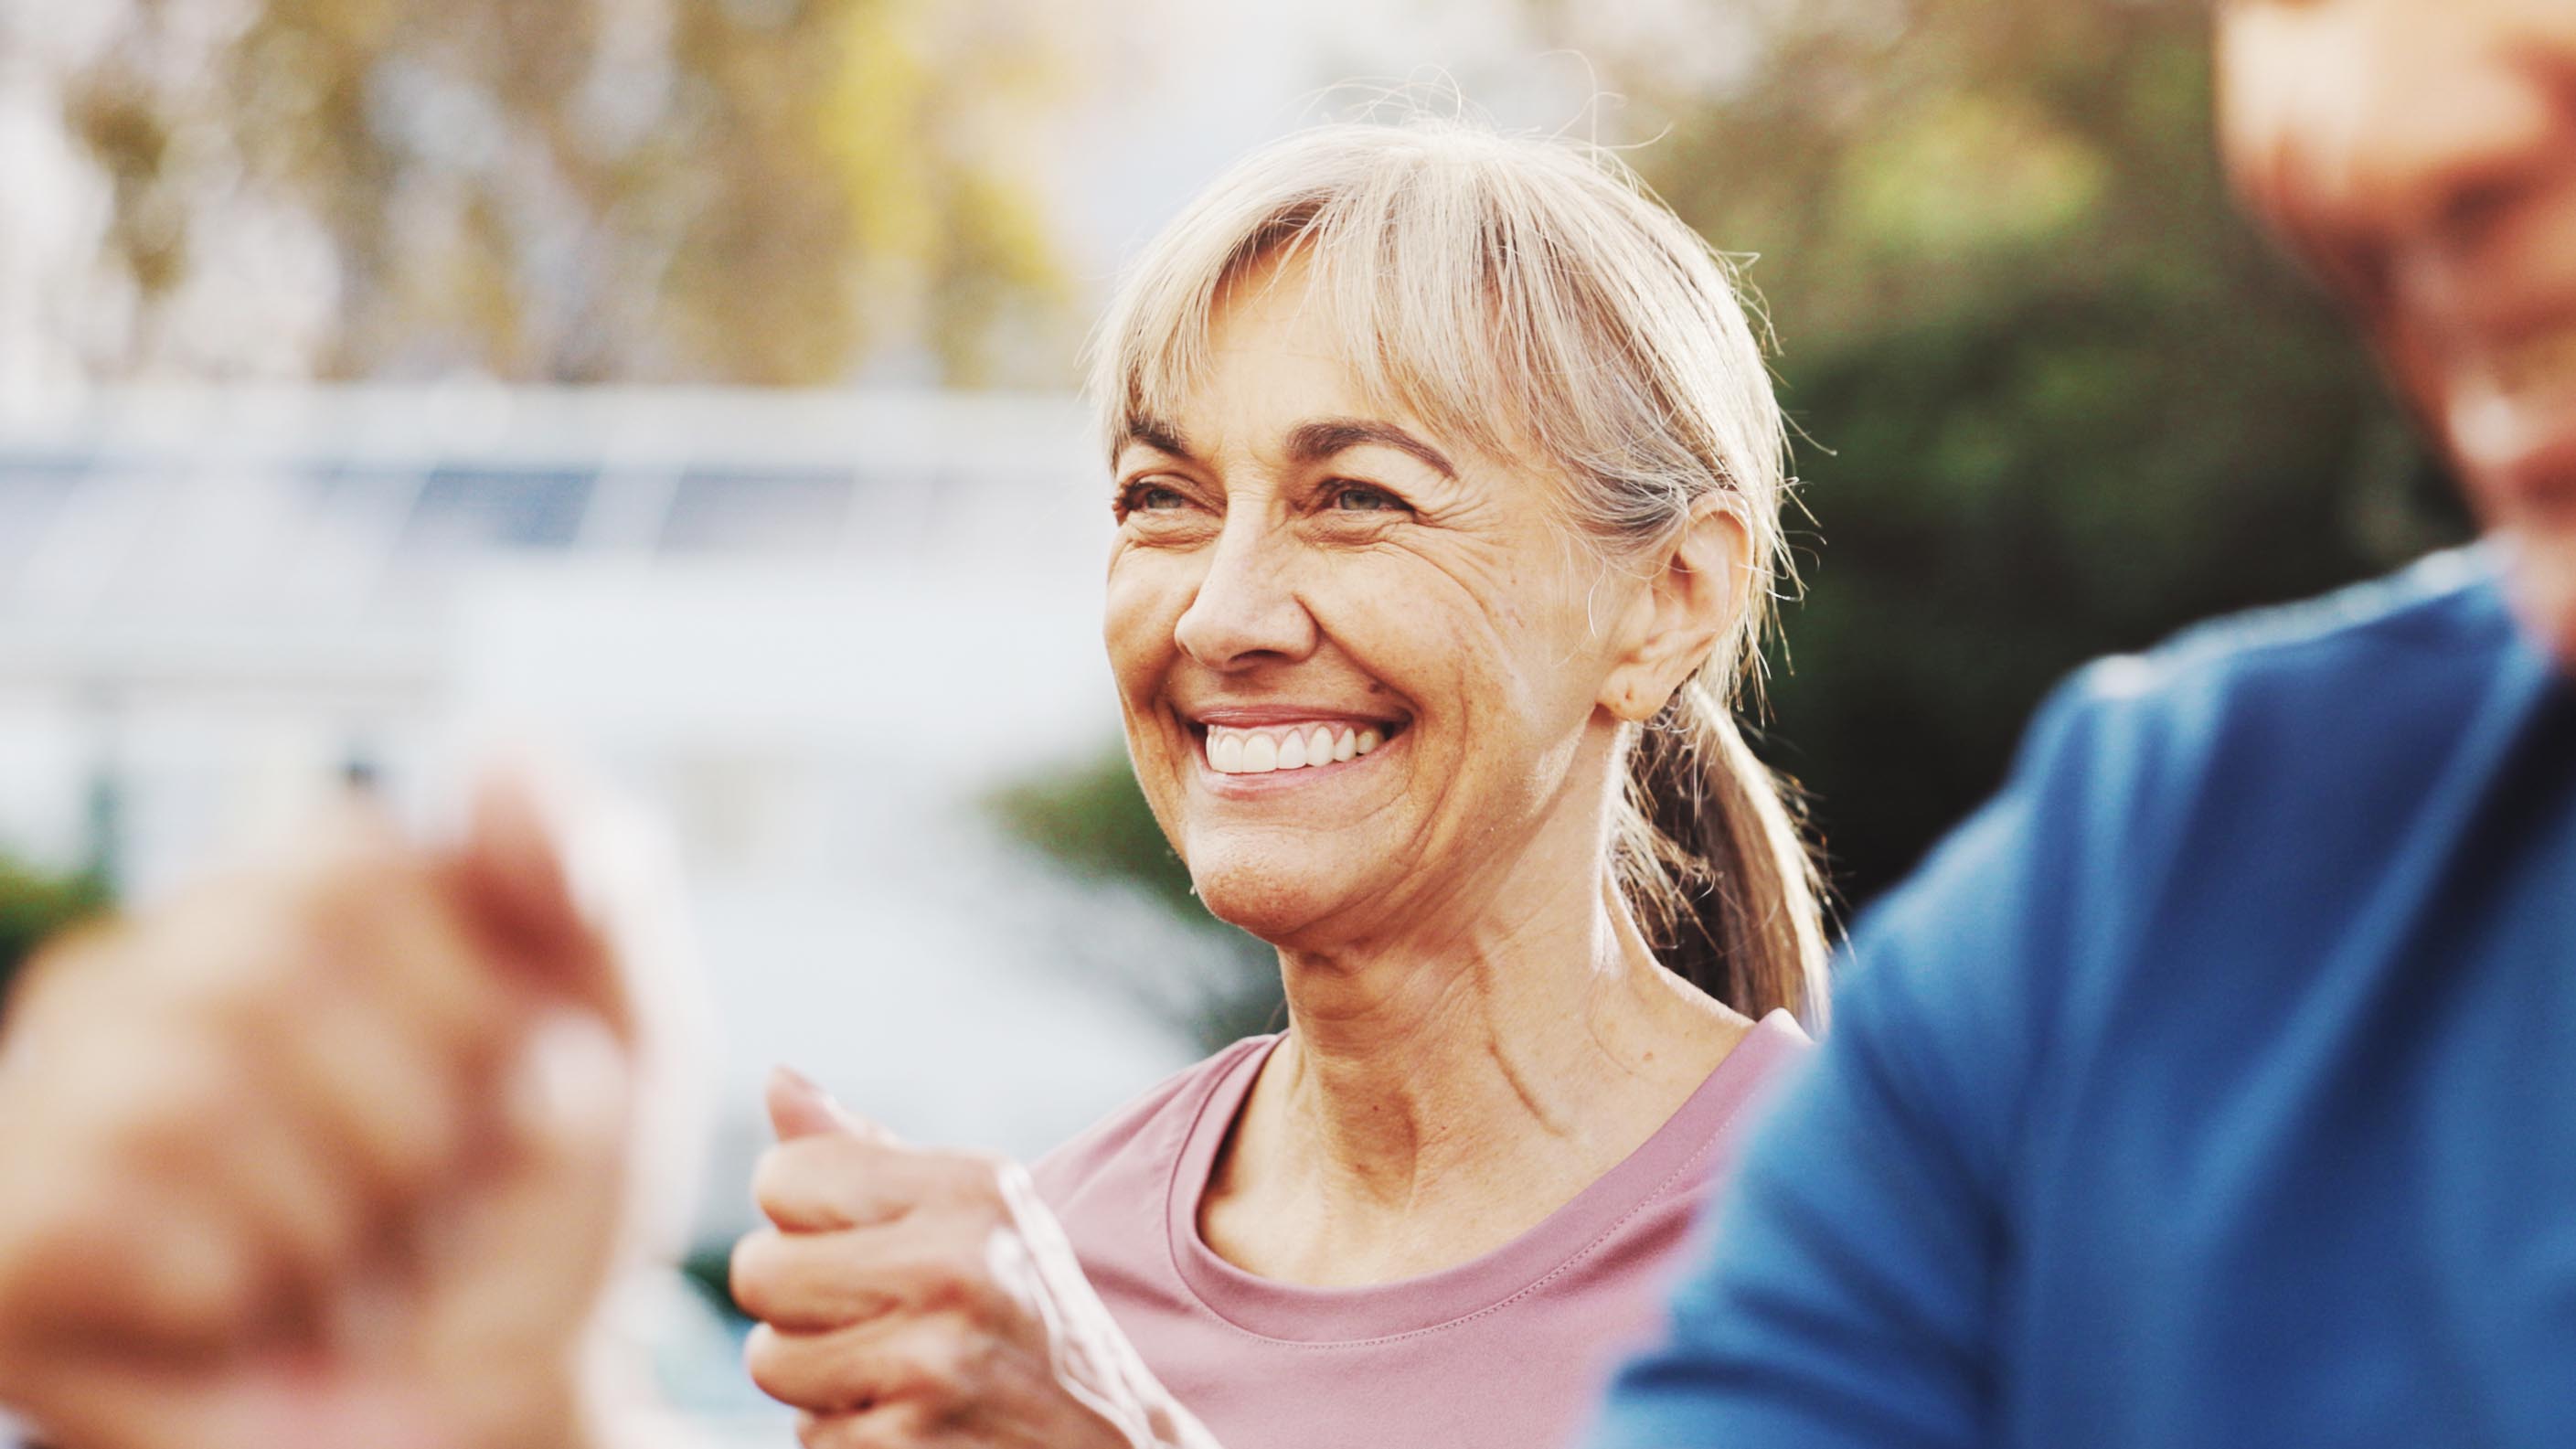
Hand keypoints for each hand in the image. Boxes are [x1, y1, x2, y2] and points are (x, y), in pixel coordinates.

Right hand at [0, 773, 640, 1448]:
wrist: (483, 1422)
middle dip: (408, 1116)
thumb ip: (589, 896)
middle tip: (428, 1206)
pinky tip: (251, 1309)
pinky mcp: (8, 1224)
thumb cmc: (539, 1231)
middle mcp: (162, 963)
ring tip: (347, 1268)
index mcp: (304, 899)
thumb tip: (491, 750)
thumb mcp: (625, 1052)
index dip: (465, 999)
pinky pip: (103, 1194)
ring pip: (182, 1079)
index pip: (349, 856)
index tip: (513, 1091)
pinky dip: (231, 1278)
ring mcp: (63, 1087)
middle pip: (265, 956)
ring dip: (330, 1213)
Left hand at [732, 1073, 1218, 1448]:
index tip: (862, 1239)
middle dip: (797, 1299)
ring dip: (815, 1374)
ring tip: (897, 1367)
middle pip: (759, 1270)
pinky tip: (915, 1420)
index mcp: (970, 1188)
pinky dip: (846, 1434)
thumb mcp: (972, 1213)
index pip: (784, 1173)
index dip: (802, 1213)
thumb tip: (777, 1078)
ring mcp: (933, 1364)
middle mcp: (955, 1266)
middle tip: (872, 1311)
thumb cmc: (1024, 1310)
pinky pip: (806, 1433)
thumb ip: (866, 1154)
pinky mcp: (909, 1445)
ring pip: (770, 1359)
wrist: (1115, 1441)